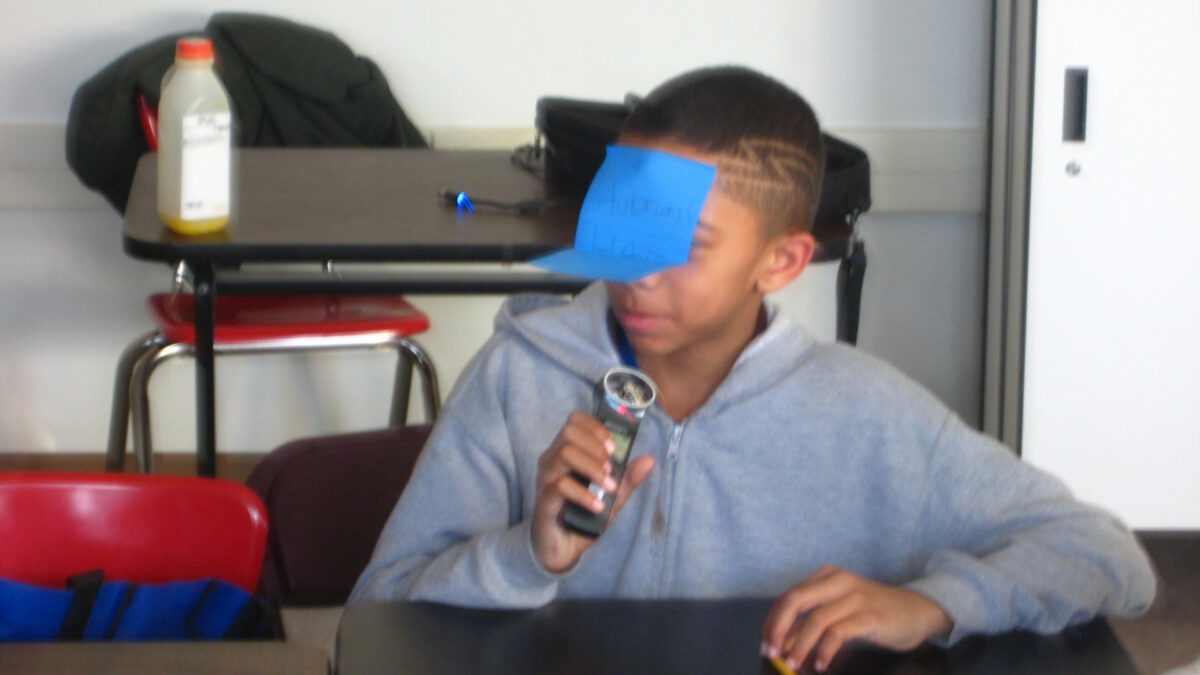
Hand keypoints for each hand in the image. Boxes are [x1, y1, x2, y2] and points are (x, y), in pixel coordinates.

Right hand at [531, 411, 654, 573]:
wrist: (563, 548)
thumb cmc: (583, 515)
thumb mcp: (612, 497)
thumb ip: (628, 478)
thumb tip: (649, 460)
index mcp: (566, 452)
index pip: (575, 421)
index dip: (596, 428)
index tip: (613, 447)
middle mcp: (552, 460)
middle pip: (569, 432)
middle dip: (596, 445)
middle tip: (610, 467)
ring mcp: (545, 479)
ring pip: (565, 454)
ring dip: (592, 468)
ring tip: (608, 486)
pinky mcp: (544, 499)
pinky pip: (561, 485)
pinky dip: (584, 494)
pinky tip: (598, 506)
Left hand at [761, 565, 951, 672]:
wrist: (917, 611)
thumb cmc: (874, 612)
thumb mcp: (839, 611)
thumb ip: (811, 622)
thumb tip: (782, 642)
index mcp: (826, 576)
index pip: (788, 596)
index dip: (772, 621)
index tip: (765, 645)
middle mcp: (838, 581)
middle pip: (795, 601)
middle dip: (777, 629)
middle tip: (771, 654)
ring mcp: (855, 597)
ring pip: (816, 620)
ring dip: (800, 646)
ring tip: (793, 665)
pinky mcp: (870, 616)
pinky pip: (839, 633)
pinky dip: (825, 651)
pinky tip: (820, 665)